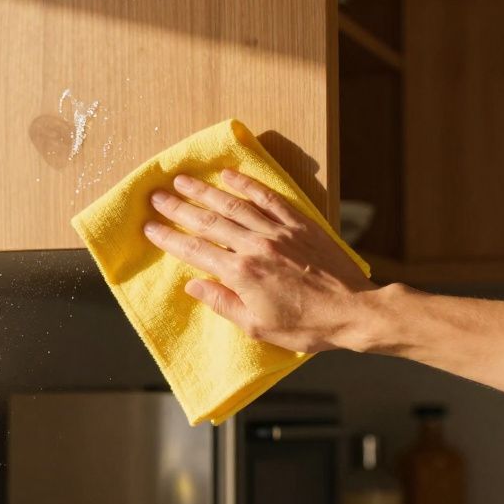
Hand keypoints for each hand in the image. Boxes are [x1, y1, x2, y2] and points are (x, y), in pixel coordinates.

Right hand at [143, 169, 379, 353]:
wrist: (353, 311)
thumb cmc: (306, 326)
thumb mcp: (258, 327)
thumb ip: (223, 303)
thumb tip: (193, 285)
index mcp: (241, 274)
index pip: (195, 251)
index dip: (169, 238)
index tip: (150, 227)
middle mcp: (255, 246)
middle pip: (208, 222)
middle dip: (179, 208)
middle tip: (156, 196)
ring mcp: (277, 231)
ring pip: (233, 205)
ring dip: (205, 191)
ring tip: (183, 180)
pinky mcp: (298, 224)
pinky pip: (267, 198)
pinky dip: (247, 185)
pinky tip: (229, 176)